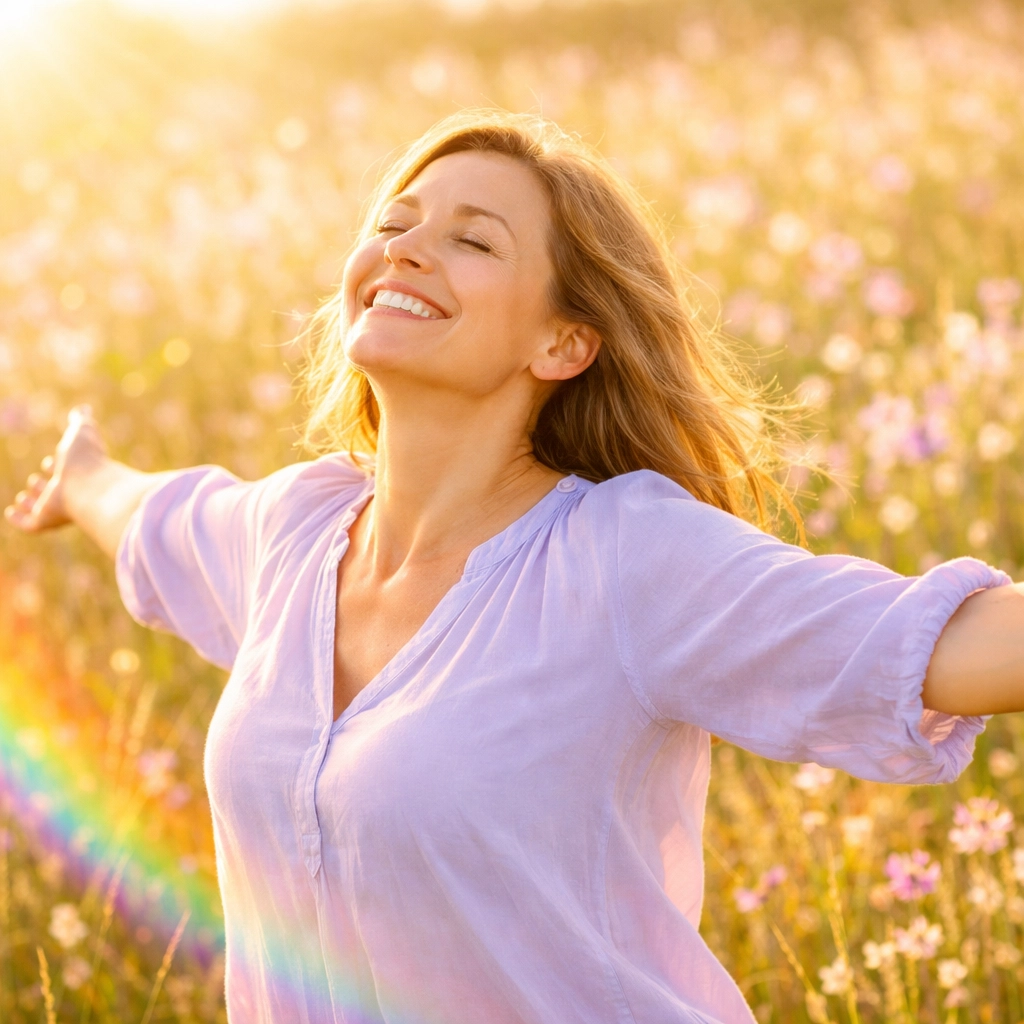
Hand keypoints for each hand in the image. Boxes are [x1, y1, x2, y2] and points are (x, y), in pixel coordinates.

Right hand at [4, 404, 107, 533]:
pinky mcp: (46, 520)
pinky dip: (19, 519)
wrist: (89, 485)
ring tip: (24, 495)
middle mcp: (70, 491)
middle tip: (37, 479)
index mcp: (80, 472)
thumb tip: (83, 409)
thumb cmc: (88, 459)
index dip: (59, 464)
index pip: (67, 469)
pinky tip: (10, 512)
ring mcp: (58, 508)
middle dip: (45, 484)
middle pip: (55, 490)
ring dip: (33, 501)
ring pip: (42, 507)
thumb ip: (81, 420)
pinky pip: (30, 524)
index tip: (52, 460)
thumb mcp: (82, 432)